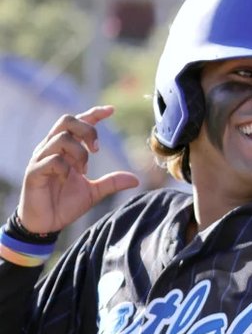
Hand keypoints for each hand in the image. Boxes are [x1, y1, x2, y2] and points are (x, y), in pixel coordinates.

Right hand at [19, 106, 138, 233]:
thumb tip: (135, 179)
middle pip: (67, 121)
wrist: (46, 223)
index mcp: (64, 150)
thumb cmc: (65, 204)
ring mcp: (41, 159)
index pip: (77, 123)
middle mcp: (51, 149)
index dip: (93, 114)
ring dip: (79, 153)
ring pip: (61, 138)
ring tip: (83, 170)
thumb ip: (112, 182)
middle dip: (87, 130)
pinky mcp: (34, 172)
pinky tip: (69, 178)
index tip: (111, 110)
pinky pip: (52, 159)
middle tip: (98, 150)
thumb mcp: (94, 192)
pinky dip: (66, 167)